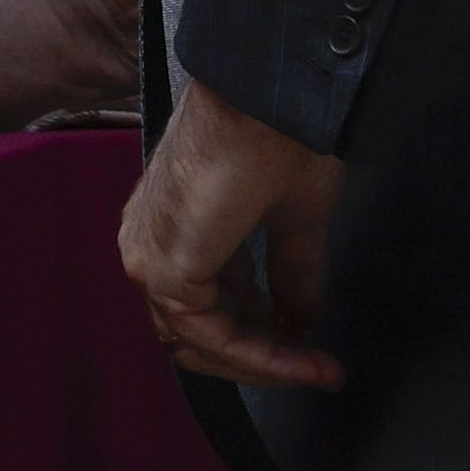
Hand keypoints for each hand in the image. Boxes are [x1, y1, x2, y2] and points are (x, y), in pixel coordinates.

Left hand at [120, 72, 344, 388]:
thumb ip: (291, 273)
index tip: (317, 354)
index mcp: (172, 227)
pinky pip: (207, 331)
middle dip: (262, 355)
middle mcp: (150, 243)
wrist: (274, 102)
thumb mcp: (293, 218)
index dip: (262, 336)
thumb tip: (303, 319)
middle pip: (197, 330)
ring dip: (264, 360)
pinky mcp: (164, 266)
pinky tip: (302, 355)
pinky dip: (257, 352)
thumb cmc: (280, 138)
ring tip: (319, 367)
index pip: (206, 304)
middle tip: (319, 368)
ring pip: (199, 338)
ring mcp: (149, 255)